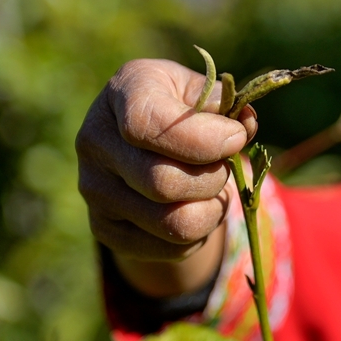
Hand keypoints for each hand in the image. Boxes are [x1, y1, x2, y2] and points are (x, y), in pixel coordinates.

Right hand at [75, 59, 257, 296]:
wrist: (142, 144)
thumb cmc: (180, 108)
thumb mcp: (202, 92)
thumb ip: (226, 104)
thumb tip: (246, 125)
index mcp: (121, 93)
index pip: (147, 125)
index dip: (202, 139)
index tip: (236, 139)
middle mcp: (95, 141)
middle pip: (164, 183)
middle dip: (213, 179)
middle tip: (222, 167)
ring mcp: (94, 189)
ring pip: (173, 223)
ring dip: (211, 211)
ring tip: (213, 191)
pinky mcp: (104, 229)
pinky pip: (170, 248)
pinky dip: (198, 235)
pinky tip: (195, 209)